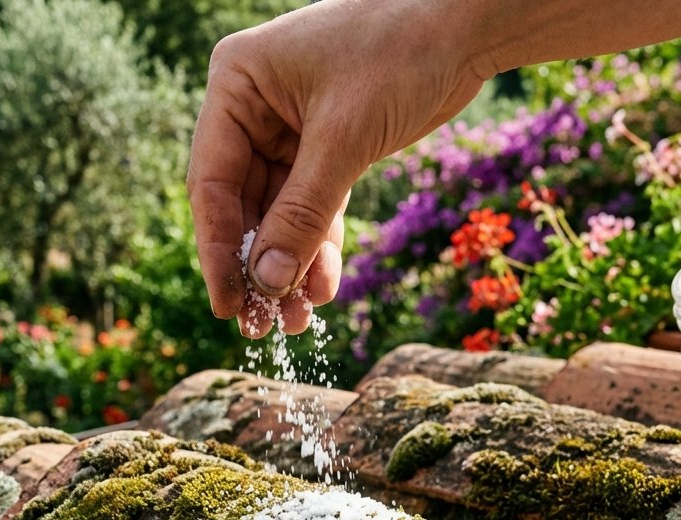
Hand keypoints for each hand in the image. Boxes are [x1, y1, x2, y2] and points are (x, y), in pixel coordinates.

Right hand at [187, 0, 492, 336]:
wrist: (467, 22)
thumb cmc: (399, 52)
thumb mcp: (344, 138)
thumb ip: (303, 213)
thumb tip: (267, 284)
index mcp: (236, 85)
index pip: (213, 183)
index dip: (219, 250)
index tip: (226, 305)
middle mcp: (253, 107)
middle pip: (244, 205)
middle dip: (258, 268)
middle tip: (262, 328)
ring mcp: (288, 127)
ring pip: (279, 213)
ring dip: (288, 267)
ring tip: (295, 323)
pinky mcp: (327, 144)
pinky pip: (313, 206)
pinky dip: (318, 246)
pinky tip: (322, 290)